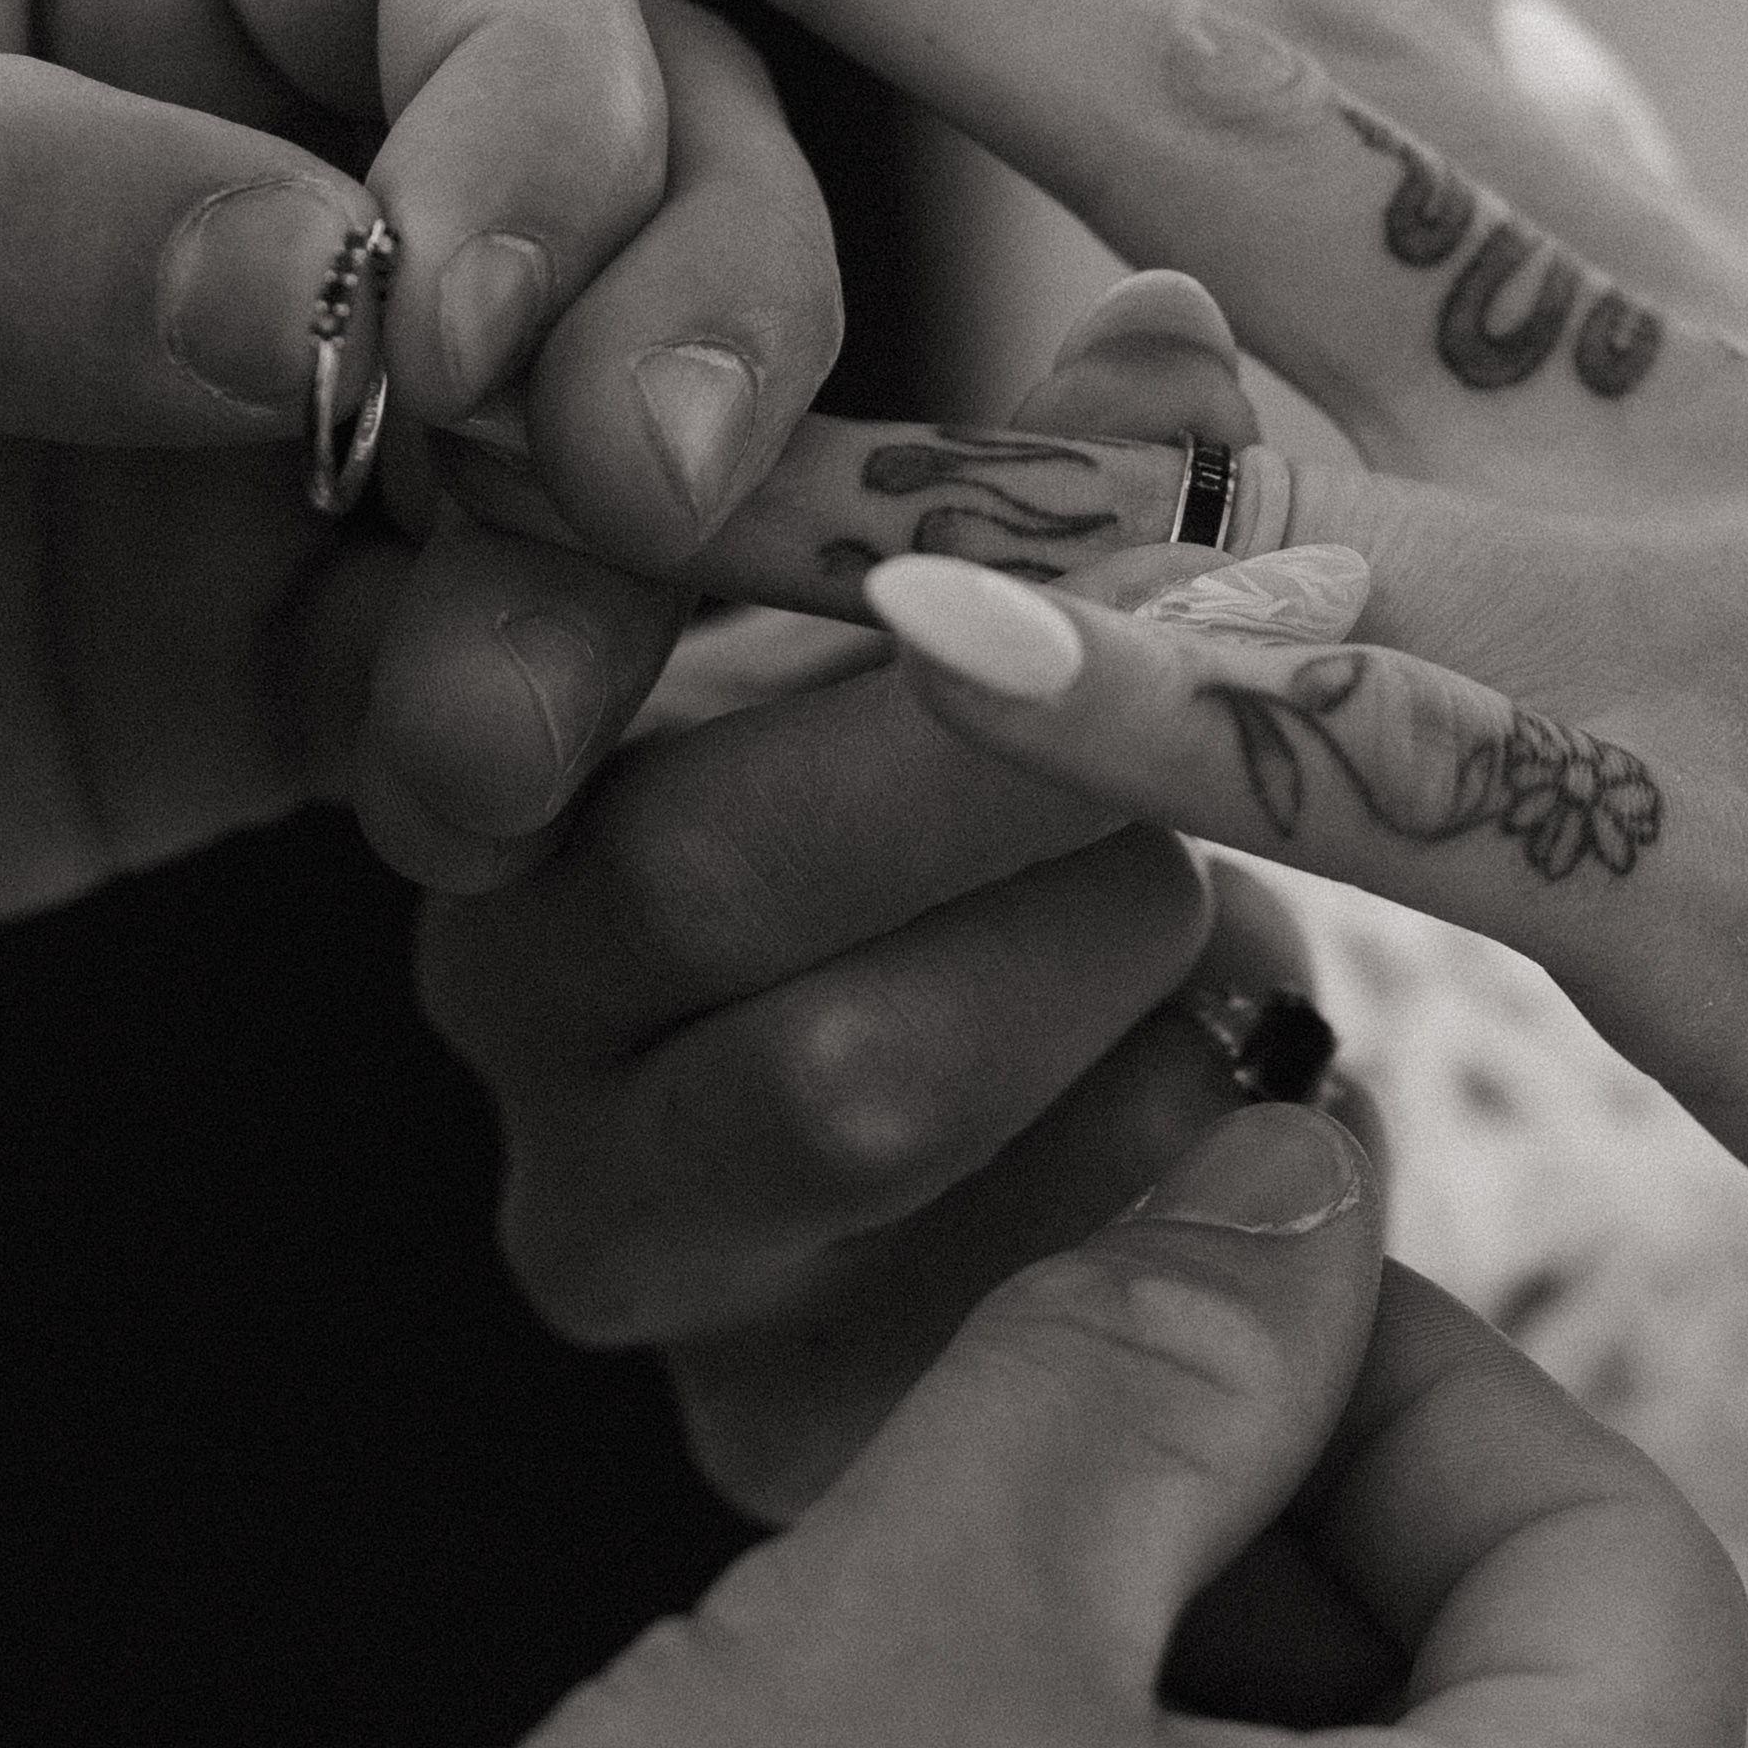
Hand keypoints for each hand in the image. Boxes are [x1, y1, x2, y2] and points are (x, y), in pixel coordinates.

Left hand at [0, 0, 840, 967]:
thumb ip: (5, 222)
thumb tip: (351, 290)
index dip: (553, 127)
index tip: (463, 332)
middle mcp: (268, 132)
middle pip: (648, 179)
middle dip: (696, 330)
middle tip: (628, 501)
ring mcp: (285, 409)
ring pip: (622, 444)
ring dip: (624, 584)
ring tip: (470, 741)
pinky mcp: (256, 653)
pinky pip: (499, 672)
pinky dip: (536, 739)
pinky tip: (445, 812)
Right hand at [415, 263, 1350, 1526]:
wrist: (1119, 1105)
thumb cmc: (1045, 793)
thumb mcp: (1039, 605)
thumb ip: (1076, 465)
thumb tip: (1173, 322)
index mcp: (506, 745)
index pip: (499, 673)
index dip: (622, 619)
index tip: (924, 577)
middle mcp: (506, 994)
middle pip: (705, 874)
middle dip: (1003, 776)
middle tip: (1209, 720)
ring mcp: (615, 1229)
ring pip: (853, 1081)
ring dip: (1102, 975)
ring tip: (1229, 920)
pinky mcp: (757, 1425)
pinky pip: (978, 1293)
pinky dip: (1159, 1177)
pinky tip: (1248, 1112)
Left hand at [513, 0, 1747, 1505]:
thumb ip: (1717, 296)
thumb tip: (1549, 49)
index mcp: (1725, 343)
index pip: (1330, 47)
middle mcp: (1695, 400)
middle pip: (1245, 65)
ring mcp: (1709, 609)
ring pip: (1274, 321)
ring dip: (957, 143)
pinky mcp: (1737, 870)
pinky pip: (1388, 754)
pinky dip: (1146, 684)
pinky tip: (914, 627)